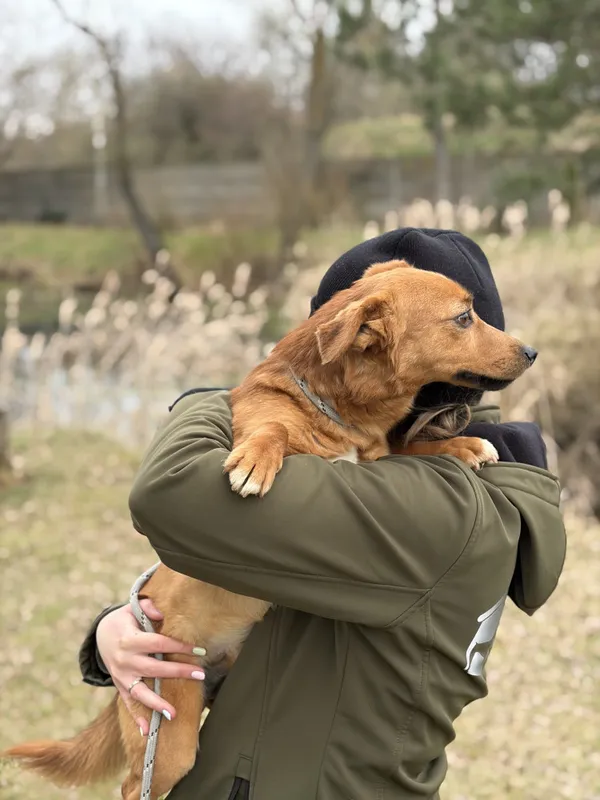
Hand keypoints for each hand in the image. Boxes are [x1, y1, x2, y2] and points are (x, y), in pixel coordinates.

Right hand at [97, 600, 204, 734]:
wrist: (100, 634)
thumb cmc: (125, 620)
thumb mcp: (132, 608)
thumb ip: (148, 609)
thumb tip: (162, 612)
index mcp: (129, 640)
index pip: (158, 644)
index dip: (178, 647)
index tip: (199, 650)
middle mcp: (124, 660)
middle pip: (153, 669)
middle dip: (177, 673)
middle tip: (200, 675)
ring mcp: (121, 676)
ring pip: (139, 693)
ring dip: (156, 703)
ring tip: (173, 714)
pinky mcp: (120, 686)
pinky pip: (128, 704)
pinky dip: (136, 718)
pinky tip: (147, 732)